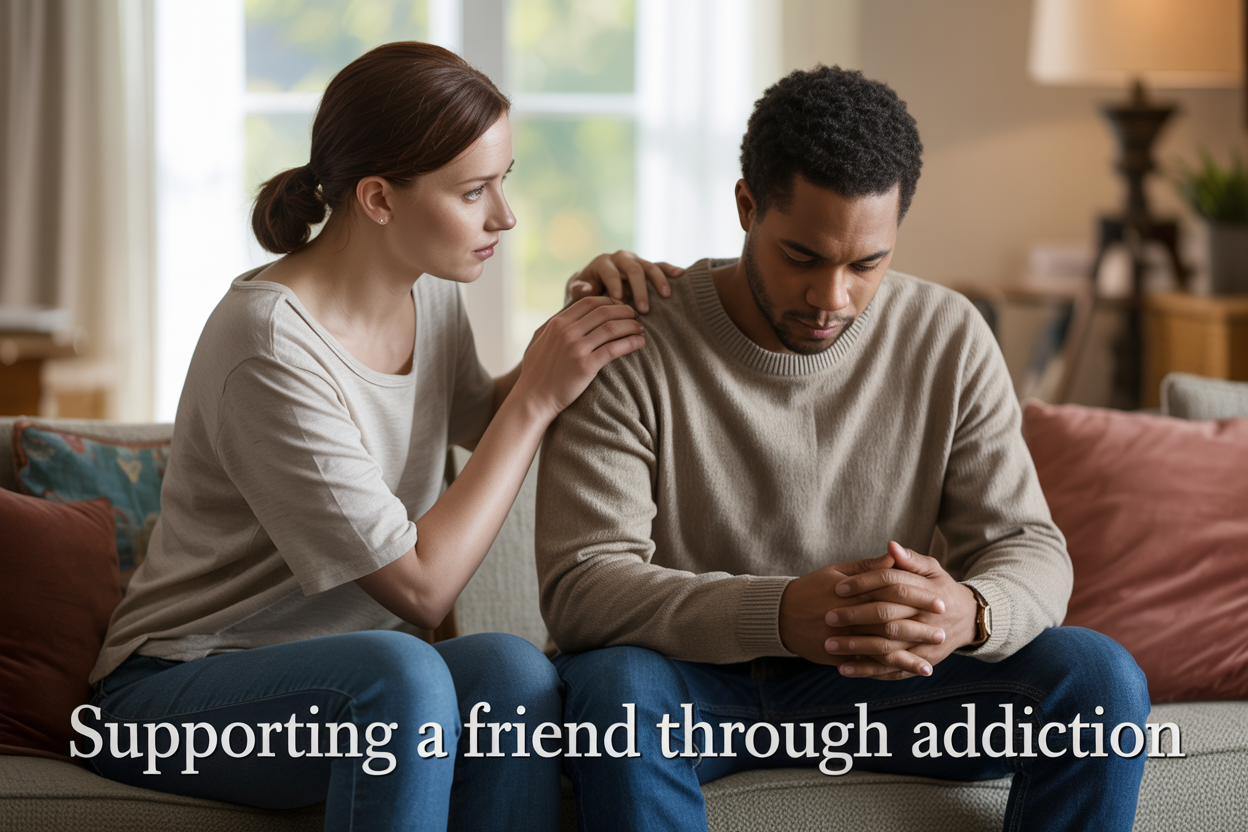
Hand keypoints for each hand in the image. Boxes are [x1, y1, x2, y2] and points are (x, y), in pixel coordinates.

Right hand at [512, 296, 643, 422]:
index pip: (589, 302)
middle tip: (635, 316)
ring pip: (612, 327)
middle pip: (603, 311)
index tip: (620, 307)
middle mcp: (566, 332)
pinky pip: (614, 348)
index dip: (609, 301)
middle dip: (624, 311)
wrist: (533, 400)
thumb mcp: (538, 341)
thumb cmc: (535, 373)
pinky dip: (630, 342)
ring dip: (630, 325)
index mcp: (556, 323)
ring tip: (640, 329)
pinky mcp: (586, 366)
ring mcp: (576, 348)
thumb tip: (565, 314)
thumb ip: (552, 326)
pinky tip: (639, 342)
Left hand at [566, 251, 684, 312]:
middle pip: (632, 269)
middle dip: (639, 289)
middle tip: (643, 309)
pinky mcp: (645, 266)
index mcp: (602, 263)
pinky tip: (681, 274)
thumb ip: (578, 290)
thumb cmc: (583, 291)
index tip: (619, 303)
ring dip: (658, 280)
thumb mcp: (575, 291)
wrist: (591, 284)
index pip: (610, 272)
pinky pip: (660, 265)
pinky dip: (670, 269)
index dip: (615, 286)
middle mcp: (620, 258)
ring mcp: (635, 261)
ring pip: (648, 266)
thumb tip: (585, 290)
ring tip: (665, 296)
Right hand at [778, 554, 945, 674]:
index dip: (916, 597)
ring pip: (881, 648)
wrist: (780, 615)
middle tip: (942, 631)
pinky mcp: (838, 656)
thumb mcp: (837, 571)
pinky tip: (905, 674)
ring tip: (930, 661)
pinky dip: (887, 671)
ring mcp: (844, 639)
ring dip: (907, 656)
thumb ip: (868, 567)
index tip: (939, 601)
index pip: (890, 593)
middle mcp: (849, 617)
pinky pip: (867, 665)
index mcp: (853, 593)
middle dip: (918, 628)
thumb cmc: (812, 589)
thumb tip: (894, 557)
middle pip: (890, 622)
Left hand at [825, 541, 978, 679]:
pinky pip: (892, 670)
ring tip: (829, 645)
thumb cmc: (941, 589)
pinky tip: (845, 669)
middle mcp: (927, 619)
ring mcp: (925, 644)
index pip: (892, 584)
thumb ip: (911, 559)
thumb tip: (891, 546)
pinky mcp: (921, 662)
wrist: (967, 619)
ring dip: (857, 648)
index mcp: (927, 592)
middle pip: (887, 617)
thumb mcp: (932, 569)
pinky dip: (869, 671)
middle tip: (828, 618)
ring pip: (887, 647)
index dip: (865, 583)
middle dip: (856, 618)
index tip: (838, 587)